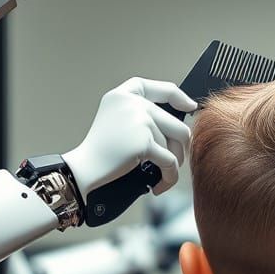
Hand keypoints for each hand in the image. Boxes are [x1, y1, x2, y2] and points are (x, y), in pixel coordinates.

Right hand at [63, 78, 196, 199]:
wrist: (84, 168)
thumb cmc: (101, 151)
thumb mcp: (116, 120)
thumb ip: (141, 113)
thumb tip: (180, 116)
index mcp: (123, 95)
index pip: (160, 89)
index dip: (178, 95)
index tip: (190, 105)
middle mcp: (132, 103)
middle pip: (177, 124)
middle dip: (179, 148)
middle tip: (172, 162)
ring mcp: (139, 120)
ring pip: (176, 143)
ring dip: (173, 163)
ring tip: (161, 173)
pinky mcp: (144, 142)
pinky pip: (170, 161)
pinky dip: (168, 177)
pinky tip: (159, 184)